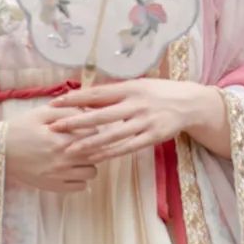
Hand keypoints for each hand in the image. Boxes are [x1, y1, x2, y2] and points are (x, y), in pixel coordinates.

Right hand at [4, 106, 97, 193]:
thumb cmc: (20, 128)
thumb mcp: (41, 113)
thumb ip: (67, 110)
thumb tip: (88, 113)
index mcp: (61, 140)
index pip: (94, 134)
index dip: (93, 128)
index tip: (86, 127)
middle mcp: (63, 160)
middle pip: (96, 154)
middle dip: (93, 146)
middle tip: (83, 141)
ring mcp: (59, 176)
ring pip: (92, 173)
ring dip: (88, 163)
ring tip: (77, 156)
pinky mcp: (53, 187)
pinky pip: (80, 187)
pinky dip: (80, 179)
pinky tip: (71, 169)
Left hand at [48, 78, 226, 162]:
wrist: (189, 103)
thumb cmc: (158, 93)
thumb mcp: (137, 86)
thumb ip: (114, 94)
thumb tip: (85, 98)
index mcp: (130, 88)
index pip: (97, 94)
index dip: (75, 99)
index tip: (55, 103)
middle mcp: (136, 104)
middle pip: (101, 115)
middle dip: (75, 122)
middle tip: (54, 127)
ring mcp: (144, 122)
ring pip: (112, 135)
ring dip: (89, 143)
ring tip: (69, 150)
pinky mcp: (152, 137)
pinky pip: (126, 148)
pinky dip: (109, 153)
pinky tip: (94, 157)